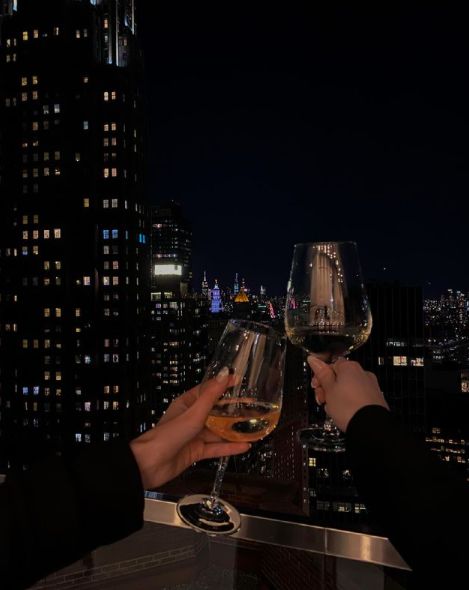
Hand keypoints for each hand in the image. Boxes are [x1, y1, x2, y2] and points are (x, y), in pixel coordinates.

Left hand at [129, 373, 249, 488]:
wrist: (150, 464)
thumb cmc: (169, 434)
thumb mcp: (193, 413)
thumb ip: (211, 395)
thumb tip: (224, 373)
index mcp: (187, 403)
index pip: (209, 389)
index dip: (224, 385)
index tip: (240, 381)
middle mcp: (192, 417)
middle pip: (216, 411)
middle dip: (234, 410)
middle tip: (254, 407)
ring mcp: (195, 435)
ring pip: (218, 431)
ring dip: (235, 430)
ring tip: (255, 428)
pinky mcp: (197, 452)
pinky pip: (216, 447)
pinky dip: (230, 447)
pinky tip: (246, 446)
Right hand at [307, 357, 388, 431]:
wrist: (370, 427)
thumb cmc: (347, 406)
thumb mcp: (329, 389)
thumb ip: (321, 373)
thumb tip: (313, 359)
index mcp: (349, 367)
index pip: (330, 365)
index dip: (320, 376)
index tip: (315, 387)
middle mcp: (362, 373)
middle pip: (339, 377)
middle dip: (328, 388)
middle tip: (322, 400)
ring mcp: (370, 386)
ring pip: (348, 389)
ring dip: (337, 397)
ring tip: (332, 410)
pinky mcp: (375, 399)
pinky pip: (357, 397)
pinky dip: (349, 403)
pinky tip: (344, 413)